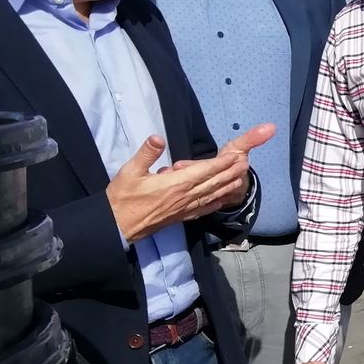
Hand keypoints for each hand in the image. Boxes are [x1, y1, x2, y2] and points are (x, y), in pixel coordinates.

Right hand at [107, 124, 274, 240]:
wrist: (117, 226)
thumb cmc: (122, 198)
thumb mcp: (130, 171)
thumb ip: (146, 154)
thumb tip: (158, 137)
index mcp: (175, 184)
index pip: (204, 171)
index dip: (221, 164)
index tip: (236, 157)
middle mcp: (185, 196)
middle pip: (213, 183)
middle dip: (230, 173)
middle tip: (246, 165)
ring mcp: (185, 208)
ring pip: (212, 196)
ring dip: (228, 187)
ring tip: (242, 179)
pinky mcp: (181, 217)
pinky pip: (203, 209)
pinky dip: (216, 203)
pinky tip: (223, 201)